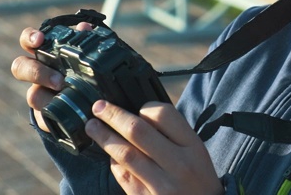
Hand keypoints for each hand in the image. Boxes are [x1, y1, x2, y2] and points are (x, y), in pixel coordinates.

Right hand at [11, 23, 92, 131]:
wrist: (89, 103)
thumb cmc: (85, 72)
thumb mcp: (88, 57)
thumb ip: (86, 41)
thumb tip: (84, 28)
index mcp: (46, 54)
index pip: (29, 41)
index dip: (30, 37)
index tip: (39, 39)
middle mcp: (38, 73)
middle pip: (20, 68)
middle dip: (37, 72)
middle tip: (59, 80)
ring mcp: (39, 95)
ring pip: (32, 96)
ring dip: (48, 98)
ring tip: (69, 101)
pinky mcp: (45, 116)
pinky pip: (44, 119)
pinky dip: (55, 118)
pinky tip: (70, 117)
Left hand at [85, 100, 223, 194]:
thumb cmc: (198, 181)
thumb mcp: (197, 154)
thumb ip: (174, 136)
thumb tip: (139, 116)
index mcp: (193, 147)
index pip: (164, 115)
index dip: (145, 107)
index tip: (137, 108)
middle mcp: (178, 164)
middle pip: (138, 130)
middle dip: (114, 115)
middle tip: (98, 107)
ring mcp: (161, 184)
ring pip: (125, 153)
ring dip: (104, 137)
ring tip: (92, 127)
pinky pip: (123, 175)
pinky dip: (114, 162)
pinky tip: (110, 156)